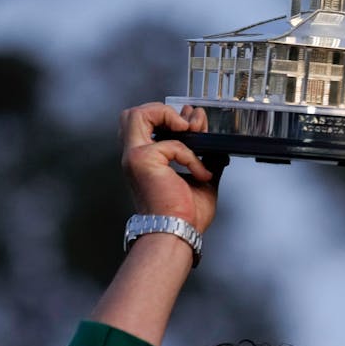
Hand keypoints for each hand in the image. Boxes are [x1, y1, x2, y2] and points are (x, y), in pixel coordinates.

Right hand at [120, 103, 228, 232]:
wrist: (178, 234)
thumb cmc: (185, 216)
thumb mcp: (200, 178)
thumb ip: (203, 157)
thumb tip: (212, 140)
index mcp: (144, 162)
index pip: (144, 124)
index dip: (168, 116)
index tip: (193, 121)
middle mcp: (134, 158)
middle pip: (132, 114)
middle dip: (162, 110)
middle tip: (186, 124)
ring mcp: (135, 157)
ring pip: (136, 114)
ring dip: (167, 116)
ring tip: (189, 131)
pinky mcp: (143, 160)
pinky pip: (173, 143)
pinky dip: (191, 155)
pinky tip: (201, 173)